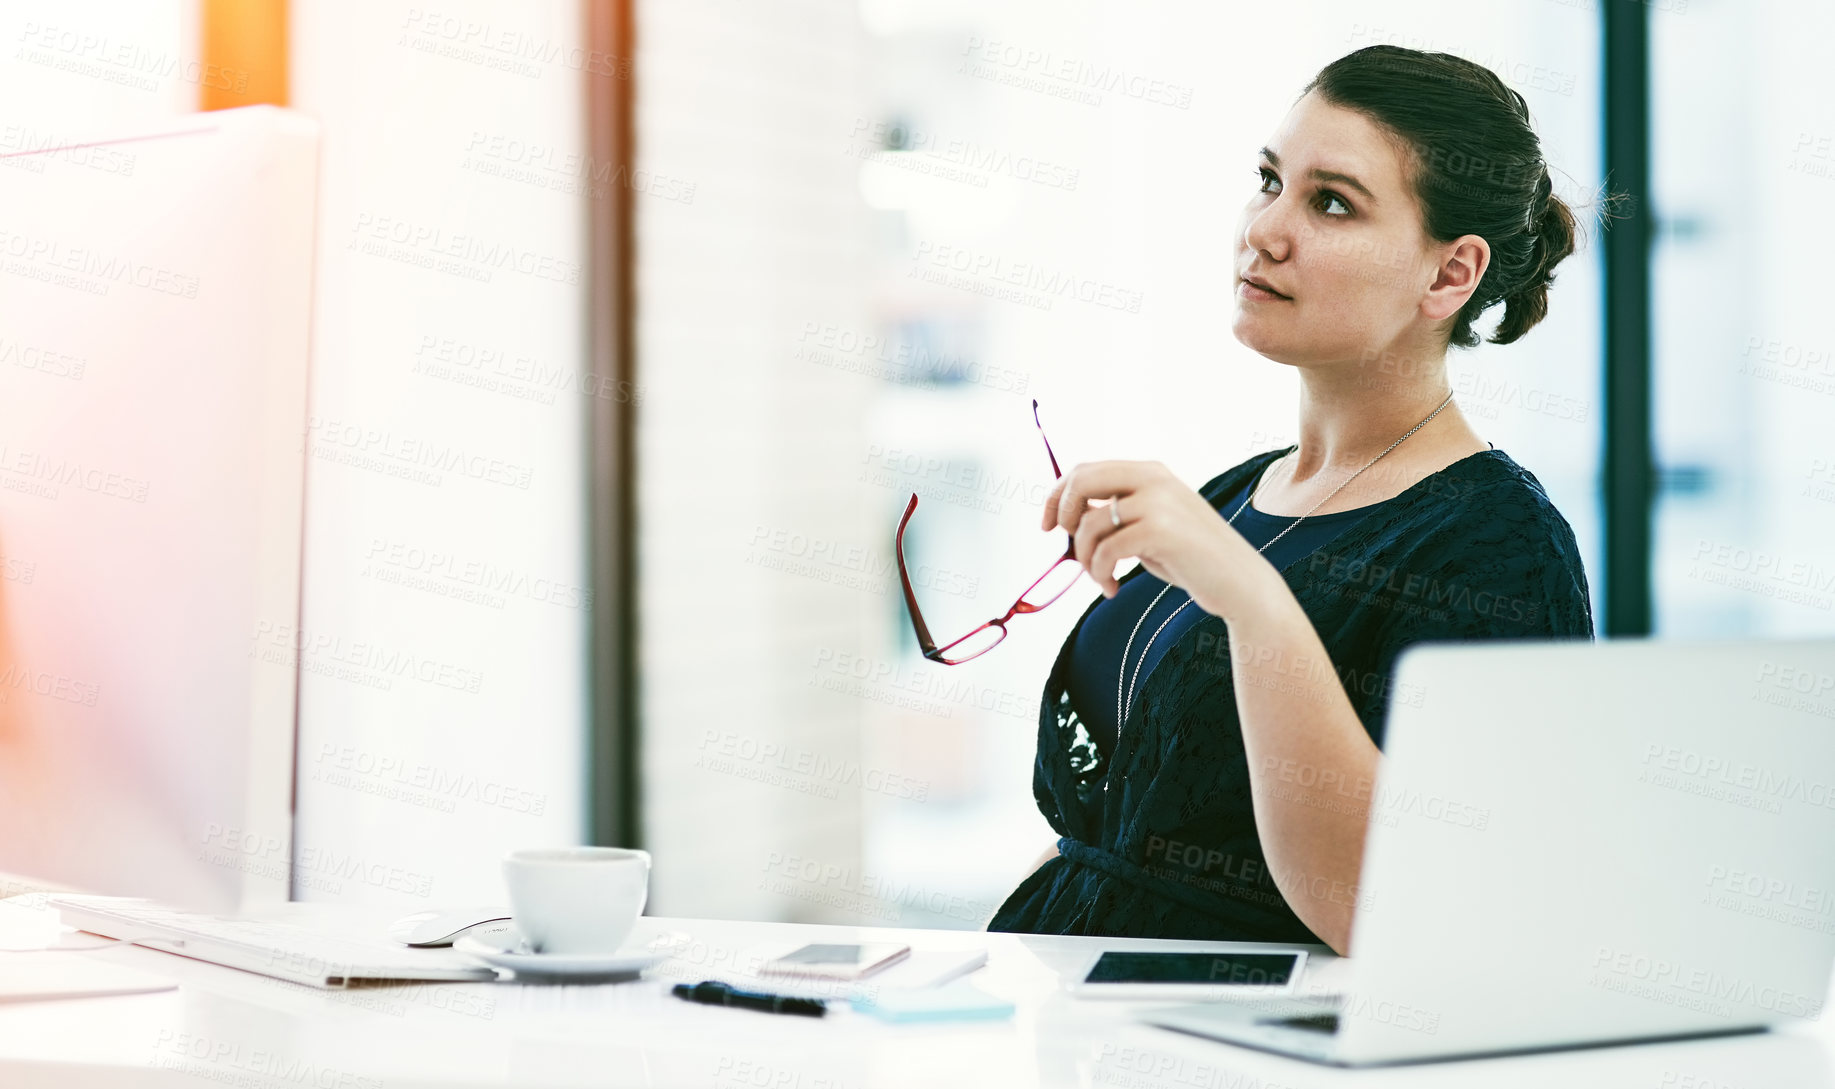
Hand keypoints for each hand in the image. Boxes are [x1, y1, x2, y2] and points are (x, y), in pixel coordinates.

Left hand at [1041, 460, 1274, 619]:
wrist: (1239, 582)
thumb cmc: (1190, 558)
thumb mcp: (1149, 526)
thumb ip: (1116, 513)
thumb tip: (1069, 513)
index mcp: (1150, 471)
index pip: (1085, 469)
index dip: (1056, 495)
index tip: (1046, 526)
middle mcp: (1153, 478)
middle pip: (1081, 480)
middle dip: (1062, 515)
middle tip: (1070, 549)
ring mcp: (1159, 502)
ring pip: (1088, 523)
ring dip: (1084, 559)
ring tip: (1101, 579)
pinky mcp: (1161, 531)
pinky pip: (1105, 550)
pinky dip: (1099, 574)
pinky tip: (1113, 589)